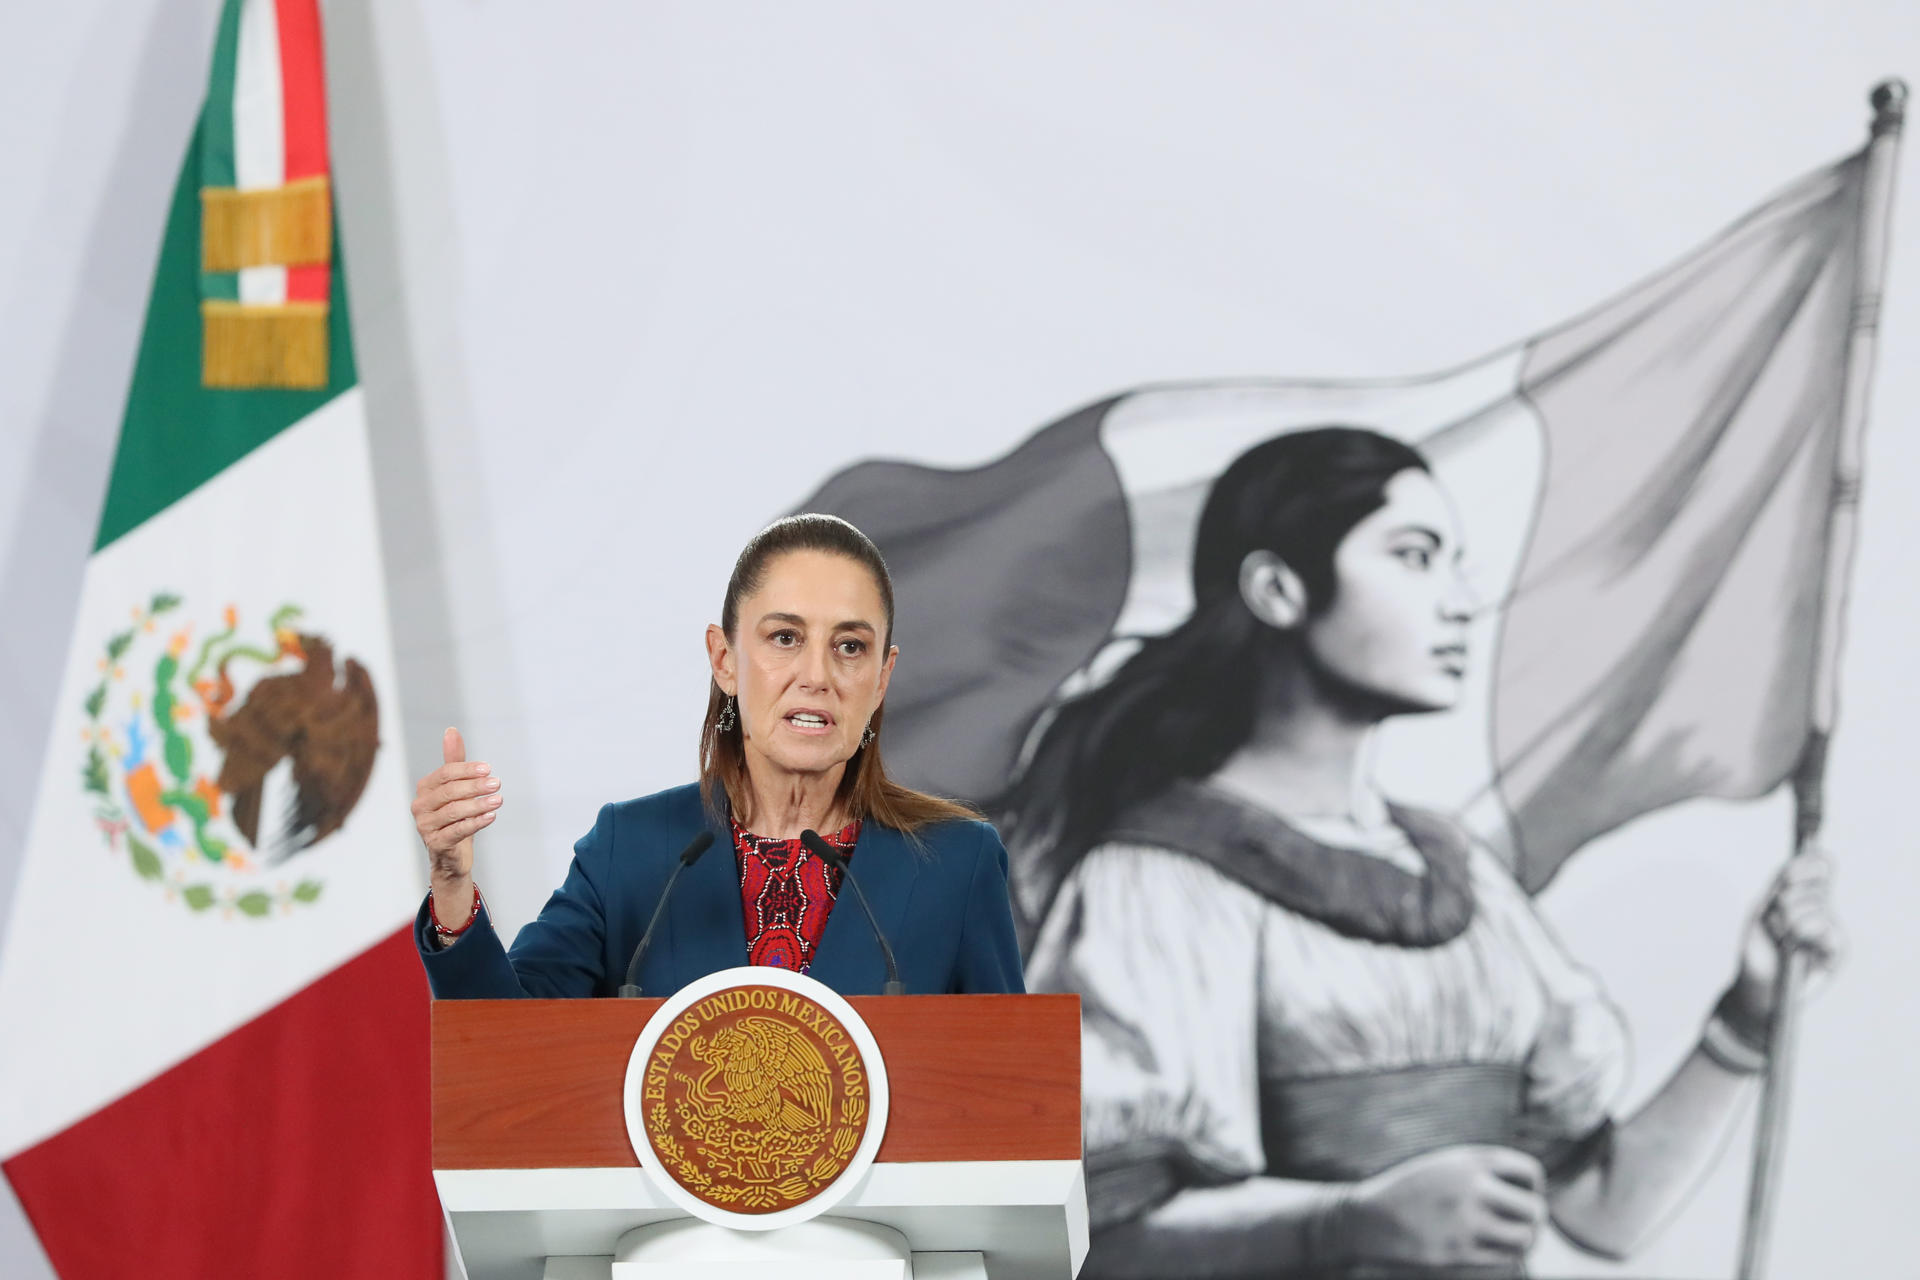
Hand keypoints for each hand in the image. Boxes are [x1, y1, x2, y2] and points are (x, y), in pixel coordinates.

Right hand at [410, 728, 499, 909]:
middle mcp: (420, 806)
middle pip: (449, 791)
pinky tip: (491, 816)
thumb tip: (451, 730)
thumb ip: (454, 761)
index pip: (445, 774)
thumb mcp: (456, 788)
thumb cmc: (455, 817)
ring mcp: (425, 826)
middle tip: (497, 783)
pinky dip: (476, 822)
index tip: (488, 769)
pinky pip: (457, 831)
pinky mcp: (435, 844)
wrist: (452, 856)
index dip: (467, 770)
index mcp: (425, 789)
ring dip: (479, 804)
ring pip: (454, 811)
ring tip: (499, 799)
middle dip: (475, 786)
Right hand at [1331, 1145, 1547, 1269]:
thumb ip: (1483, 1170)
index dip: (1533, 1187)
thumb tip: (1532, 1192)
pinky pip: (1504, 1259)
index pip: (1530, 1173)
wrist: (1368, 1218)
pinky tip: (1494, 1250)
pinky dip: (1506, 1256)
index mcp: (1469, 1161)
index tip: (1521, 1195)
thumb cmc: (1411, 1191)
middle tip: (1524, 1223)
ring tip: (1515, 1239)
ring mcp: (1465, 1223)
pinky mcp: (1458, 1253)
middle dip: (1534, 1218)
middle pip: (1534, 1209)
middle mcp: (1471, 1188)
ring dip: (1526, 1241)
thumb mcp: (1445, 1165)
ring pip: (1525, 1238)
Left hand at [1726, 851, 1842, 1027]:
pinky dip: (1805, 934)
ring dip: (1790, 921)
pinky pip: (1828, 930)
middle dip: (1787, 901)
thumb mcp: (1762, 910)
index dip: (1806, 865)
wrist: (1757, 984)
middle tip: (1774, 922)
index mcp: (1805, 895)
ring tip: (1781, 938)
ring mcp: (1832, 929)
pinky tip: (1794, 946)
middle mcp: (1823, 909)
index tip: (1786, 877)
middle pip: (1816, 885)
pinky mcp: (1838, 950)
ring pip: (1818, 907)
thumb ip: (1779, 886)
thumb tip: (1792, 865)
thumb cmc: (1758, 947)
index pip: (1820, 866)